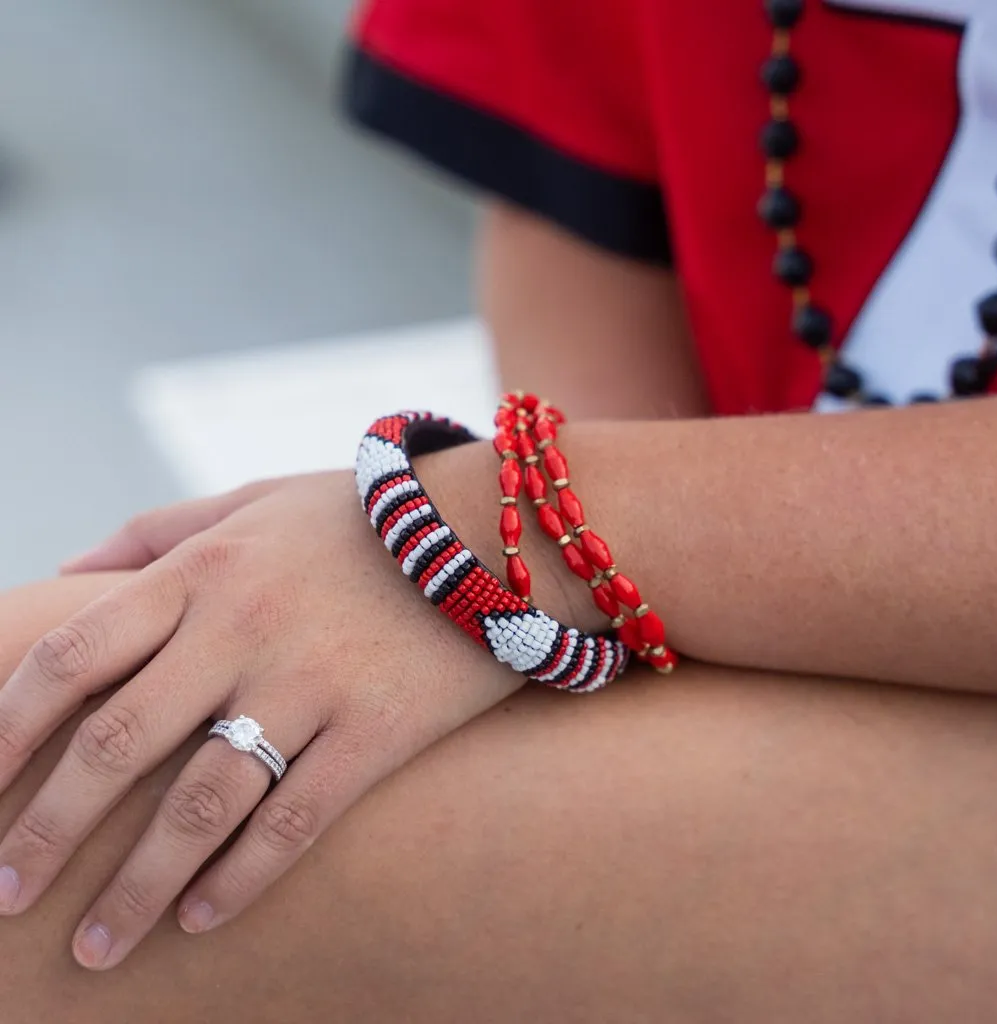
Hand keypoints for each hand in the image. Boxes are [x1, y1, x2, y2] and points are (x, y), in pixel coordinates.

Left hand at [0, 468, 524, 968]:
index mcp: (203, 568)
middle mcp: (243, 627)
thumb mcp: (253, 500)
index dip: (3, 730)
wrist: (491, 528)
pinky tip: (203, 920)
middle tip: (4, 895)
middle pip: (116, 745)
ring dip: (135, 887)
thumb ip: (155, 530)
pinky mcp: (376, 729)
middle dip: (47, 831)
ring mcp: (311, 681)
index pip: (72, 655)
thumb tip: (64, 573)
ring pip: (199, 804)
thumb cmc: (359, 517)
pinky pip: (295, 821)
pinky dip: (240, 879)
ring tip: (94, 947)